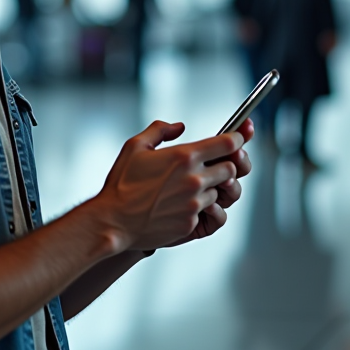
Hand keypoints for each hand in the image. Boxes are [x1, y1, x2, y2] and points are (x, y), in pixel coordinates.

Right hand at [90, 121, 244, 253]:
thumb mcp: (135, 145)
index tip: (236, 139)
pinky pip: (207, 213)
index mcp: (184, 156)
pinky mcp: (192, 223)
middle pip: (231, 169)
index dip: (237, 139)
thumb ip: (160, 129)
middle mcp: (194, 179)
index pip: (228, 143)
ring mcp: (195, 203)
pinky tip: (180, 205)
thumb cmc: (121, 183)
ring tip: (188, 188)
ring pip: (220, 192)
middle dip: (225, 165)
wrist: (113, 221)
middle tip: (211, 166)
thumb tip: (179, 126)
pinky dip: (199, 208)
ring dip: (210, 188)